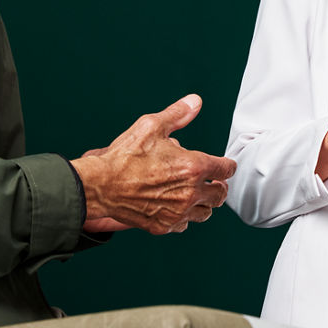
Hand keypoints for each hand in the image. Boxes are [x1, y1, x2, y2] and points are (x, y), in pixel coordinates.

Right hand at [72, 95, 237, 233]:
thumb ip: (177, 114)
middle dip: (218, 186)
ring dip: (203, 203)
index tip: (223, 165)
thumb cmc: (125, 156)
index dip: (226, 165)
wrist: (101, 185)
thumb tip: (195, 102)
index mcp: (193, 167)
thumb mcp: (151, 126)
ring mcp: (178, 212)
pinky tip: (175, 206)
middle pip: (221, 194)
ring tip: (194, 194)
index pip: (226, 169)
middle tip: (211, 181)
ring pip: (205, 213)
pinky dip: (183, 216)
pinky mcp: (164, 225)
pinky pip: (184, 225)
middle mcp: (190, 192)